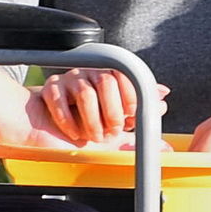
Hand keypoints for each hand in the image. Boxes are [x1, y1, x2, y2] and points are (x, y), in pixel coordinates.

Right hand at [27, 67, 159, 144]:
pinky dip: (68, 121)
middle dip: (112, 112)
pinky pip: (59, 100)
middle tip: (112, 131)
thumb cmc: (81, 131)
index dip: (130, 96)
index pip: (125, 74)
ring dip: (91, 121)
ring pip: (85, 93)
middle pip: (106, 81)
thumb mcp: (114, 132)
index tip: (131, 117)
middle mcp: (88, 74)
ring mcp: (68, 80)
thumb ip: (137, 123)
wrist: (48, 133)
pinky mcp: (49, 89)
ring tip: (93, 137)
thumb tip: (163, 105)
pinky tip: (74, 134)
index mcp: (107, 78)